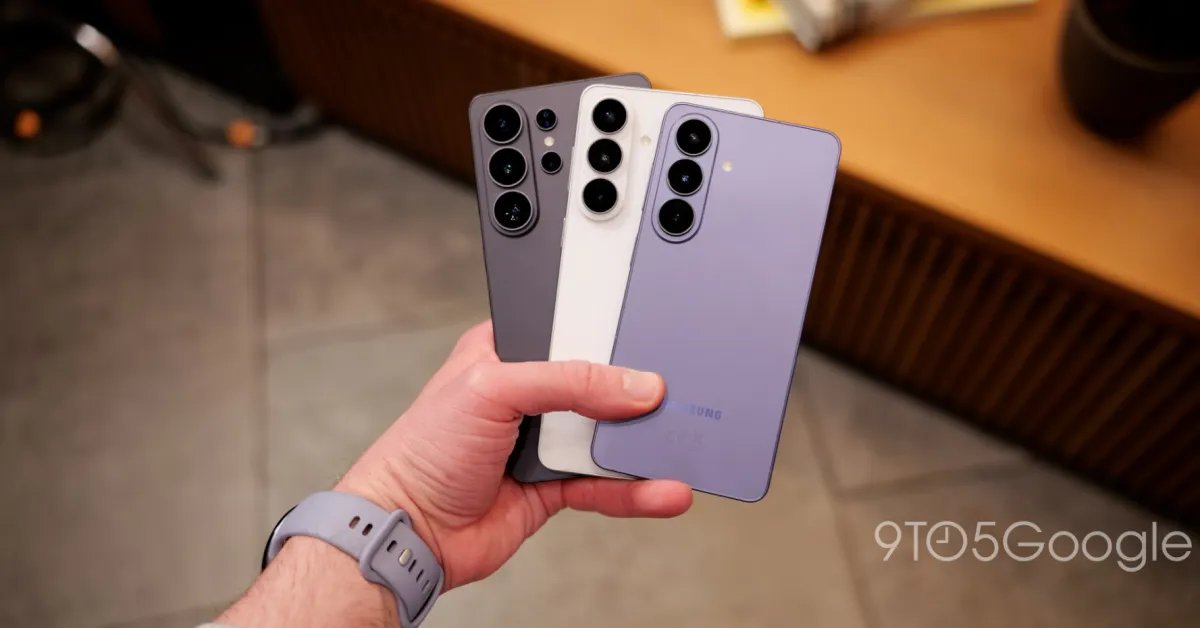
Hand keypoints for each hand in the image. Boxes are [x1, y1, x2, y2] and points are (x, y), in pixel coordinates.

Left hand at [335, 320, 692, 589]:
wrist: (409, 533)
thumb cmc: (420, 452)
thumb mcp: (492, 390)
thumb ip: (567, 381)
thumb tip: (632, 386)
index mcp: (508, 352)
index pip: (571, 332)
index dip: (607, 333)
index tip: (648, 337)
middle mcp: (529, 394)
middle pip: (600, 385)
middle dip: (635, 393)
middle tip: (675, 395)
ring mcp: (543, 441)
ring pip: (608, 438)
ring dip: (642, 446)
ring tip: (680, 444)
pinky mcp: (555, 485)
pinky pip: (606, 484)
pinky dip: (635, 490)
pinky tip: (662, 490)